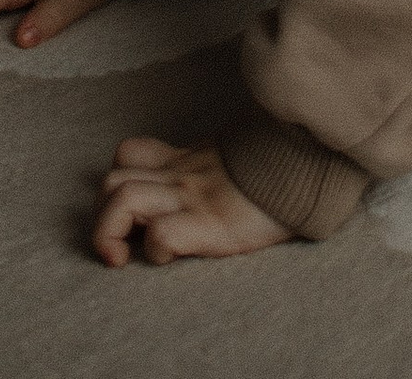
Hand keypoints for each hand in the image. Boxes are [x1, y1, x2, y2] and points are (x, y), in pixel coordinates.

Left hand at [93, 137, 296, 266]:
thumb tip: (215, 175)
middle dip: (101, 217)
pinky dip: (154, 250)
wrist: (310, 163)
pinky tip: (169, 255)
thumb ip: (215, 162)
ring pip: (121, 200)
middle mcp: (181, 177)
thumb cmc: (279, 168)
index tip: (125, 215)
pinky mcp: (209, 225)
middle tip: (117, 245)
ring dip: (109, 232)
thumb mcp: (237, 158)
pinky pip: (161, 234)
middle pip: (110, 181)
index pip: (129, 154)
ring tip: (122, 257)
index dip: (116, 183)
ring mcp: (192, 198)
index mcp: (186, 161)